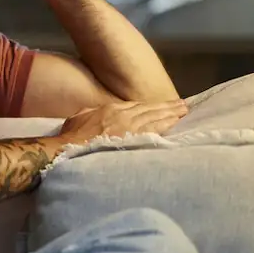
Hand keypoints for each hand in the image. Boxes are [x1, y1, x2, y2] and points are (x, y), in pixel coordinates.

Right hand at [58, 100, 188, 144]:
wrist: (69, 148)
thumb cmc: (70, 137)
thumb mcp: (77, 119)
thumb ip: (90, 114)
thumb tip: (95, 113)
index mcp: (109, 110)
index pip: (134, 106)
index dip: (148, 106)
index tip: (159, 106)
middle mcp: (122, 114)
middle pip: (148, 109)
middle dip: (166, 107)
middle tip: (182, 104)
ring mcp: (129, 125)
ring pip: (155, 116)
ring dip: (170, 113)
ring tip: (184, 110)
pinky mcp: (134, 137)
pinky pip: (155, 128)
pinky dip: (166, 123)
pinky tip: (176, 121)